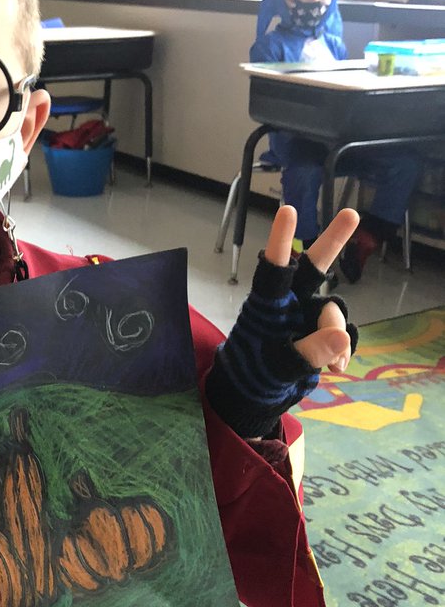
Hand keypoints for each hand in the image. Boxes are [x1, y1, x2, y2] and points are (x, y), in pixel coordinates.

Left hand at [204, 205, 359, 438]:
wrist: (258, 395)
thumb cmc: (254, 374)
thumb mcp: (278, 367)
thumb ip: (308, 352)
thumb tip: (342, 337)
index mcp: (268, 303)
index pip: (274, 268)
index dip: (281, 240)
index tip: (288, 210)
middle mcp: (290, 302)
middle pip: (314, 267)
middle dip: (333, 241)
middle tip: (351, 213)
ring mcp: (307, 316)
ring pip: (333, 311)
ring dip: (337, 333)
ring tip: (334, 365)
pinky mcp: (321, 333)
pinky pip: (342, 334)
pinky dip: (342, 350)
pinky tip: (337, 367)